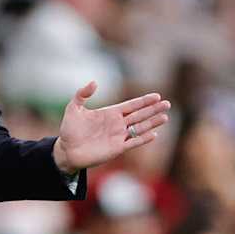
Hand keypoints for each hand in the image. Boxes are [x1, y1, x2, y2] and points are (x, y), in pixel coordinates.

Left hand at [52, 83, 171, 173]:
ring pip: (140, 128)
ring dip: (152, 123)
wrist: (67, 150)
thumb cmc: (69, 130)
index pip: (131, 105)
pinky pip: (133, 143)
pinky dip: (143, 138)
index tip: (156, 96)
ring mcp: (118, 136)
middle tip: (167, 104)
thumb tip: (95, 82)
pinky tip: (154, 134)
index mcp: (110, 113)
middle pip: (139, 115)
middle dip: (153, 109)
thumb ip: (82, 94)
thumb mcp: (73, 108)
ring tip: (165, 117)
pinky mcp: (117, 149)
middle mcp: (117, 124)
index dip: (143, 101)